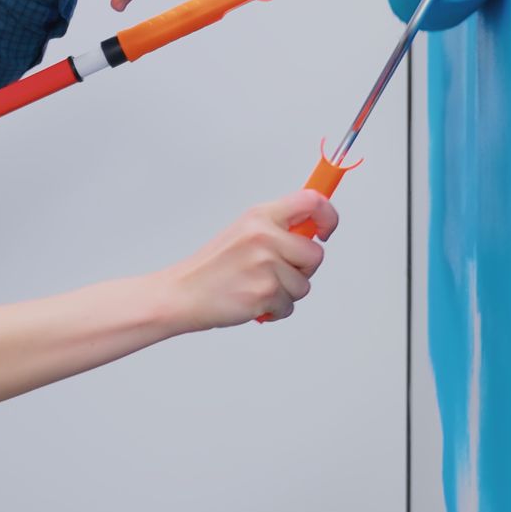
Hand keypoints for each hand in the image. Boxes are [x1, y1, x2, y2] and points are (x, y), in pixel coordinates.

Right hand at [150, 191, 338, 331]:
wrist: (182, 294)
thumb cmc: (212, 269)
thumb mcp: (242, 234)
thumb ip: (277, 229)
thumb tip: (314, 230)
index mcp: (259, 216)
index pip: (311, 202)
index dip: (329, 216)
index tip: (325, 230)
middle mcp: (263, 235)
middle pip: (315, 254)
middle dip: (301, 269)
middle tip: (273, 272)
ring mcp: (265, 263)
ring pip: (304, 284)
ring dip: (285, 293)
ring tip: (255, 287)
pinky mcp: (265, 291)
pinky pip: (290, 305)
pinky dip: (274, 310)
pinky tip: (251, 301)